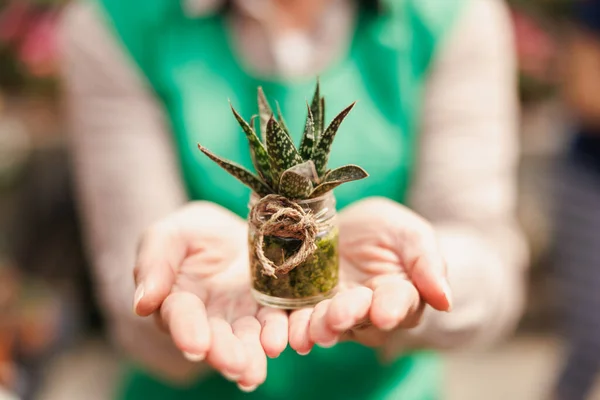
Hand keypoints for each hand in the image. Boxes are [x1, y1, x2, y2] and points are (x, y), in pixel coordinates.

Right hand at [132, 202, 287, 390]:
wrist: (235, 225)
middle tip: (235, 365)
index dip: (187, 330)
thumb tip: (143, 303)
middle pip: (216, 338)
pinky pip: (277, 323)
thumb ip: (153, 263)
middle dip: (225, 353)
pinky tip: (284, 343)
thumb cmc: (193, 232)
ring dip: (252, 356)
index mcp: (178, 300)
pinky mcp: (269, 309)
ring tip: (256, 371)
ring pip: (247, 339)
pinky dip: (280, 334)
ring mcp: (242, 315)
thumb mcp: (168, 235)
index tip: (196, 346)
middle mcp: (209, 317)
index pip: (180, 316)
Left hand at [288, 197, 451, 352]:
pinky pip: (300, 320)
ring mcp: (337, 312)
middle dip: (349, 316)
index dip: (392, 308)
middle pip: (360, 319)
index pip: (400, 303)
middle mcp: (369, 311)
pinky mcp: (307, 307)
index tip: (385, 313)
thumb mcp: (410, 234)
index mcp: (400, 293)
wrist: (349, 227)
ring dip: (320, 328)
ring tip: (312, 329)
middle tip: (339, 316)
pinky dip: (293, 327)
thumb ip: (427, 262)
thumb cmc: (388, 231)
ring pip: (329, 325)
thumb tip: (445, 300)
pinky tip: (287, 334)